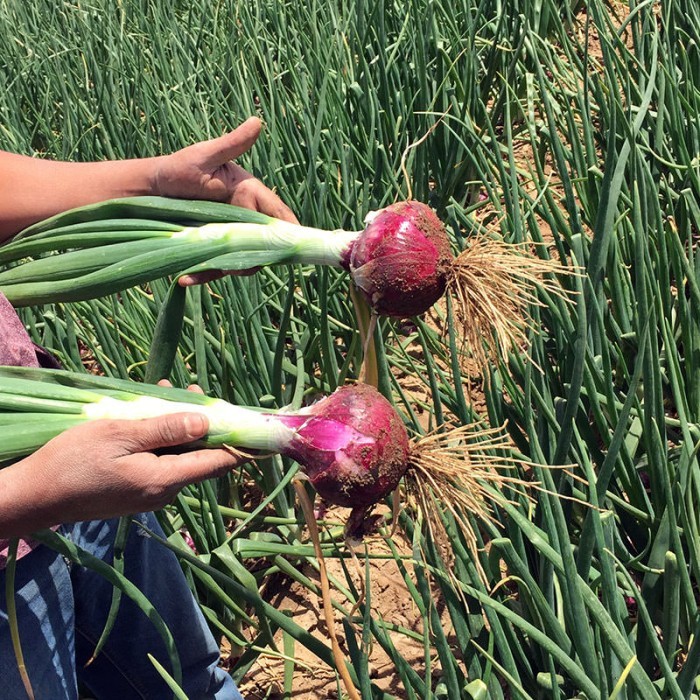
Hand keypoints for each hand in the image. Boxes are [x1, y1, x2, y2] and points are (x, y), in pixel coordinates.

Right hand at [7, 411, 243, 529]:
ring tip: (168, 392)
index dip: (239, 443)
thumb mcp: (120, 435)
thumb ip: (166, 430)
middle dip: (202, 423)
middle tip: (192, 390)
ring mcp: (150, 494)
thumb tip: (206, 422)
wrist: (34, 495)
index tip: (253, 423)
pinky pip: (161, 462)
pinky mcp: (136, 491)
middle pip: (199, 456)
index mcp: (164, 480)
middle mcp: (164, 492)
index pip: (217, 463)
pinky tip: (150, 415)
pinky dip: (162, 438)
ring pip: (179, 456)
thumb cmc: (74, 461)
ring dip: (178, 427)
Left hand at [153, 117, 298, 286]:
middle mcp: (244, 217)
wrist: (149, 189)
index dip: (288, 230)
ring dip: (227, 268)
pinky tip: (184, 278)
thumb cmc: (177, 168)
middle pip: (263, 243)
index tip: (290, 245)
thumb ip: (232, 144)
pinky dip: (203, 274)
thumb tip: (256, 122)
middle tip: (234, 266)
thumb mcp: (204, 156)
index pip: (277, 214)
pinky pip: (215, 265)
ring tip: (200, 271)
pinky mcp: (212, 248)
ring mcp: (229, 235)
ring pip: (242, 258)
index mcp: (249, 194)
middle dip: (255, 256)